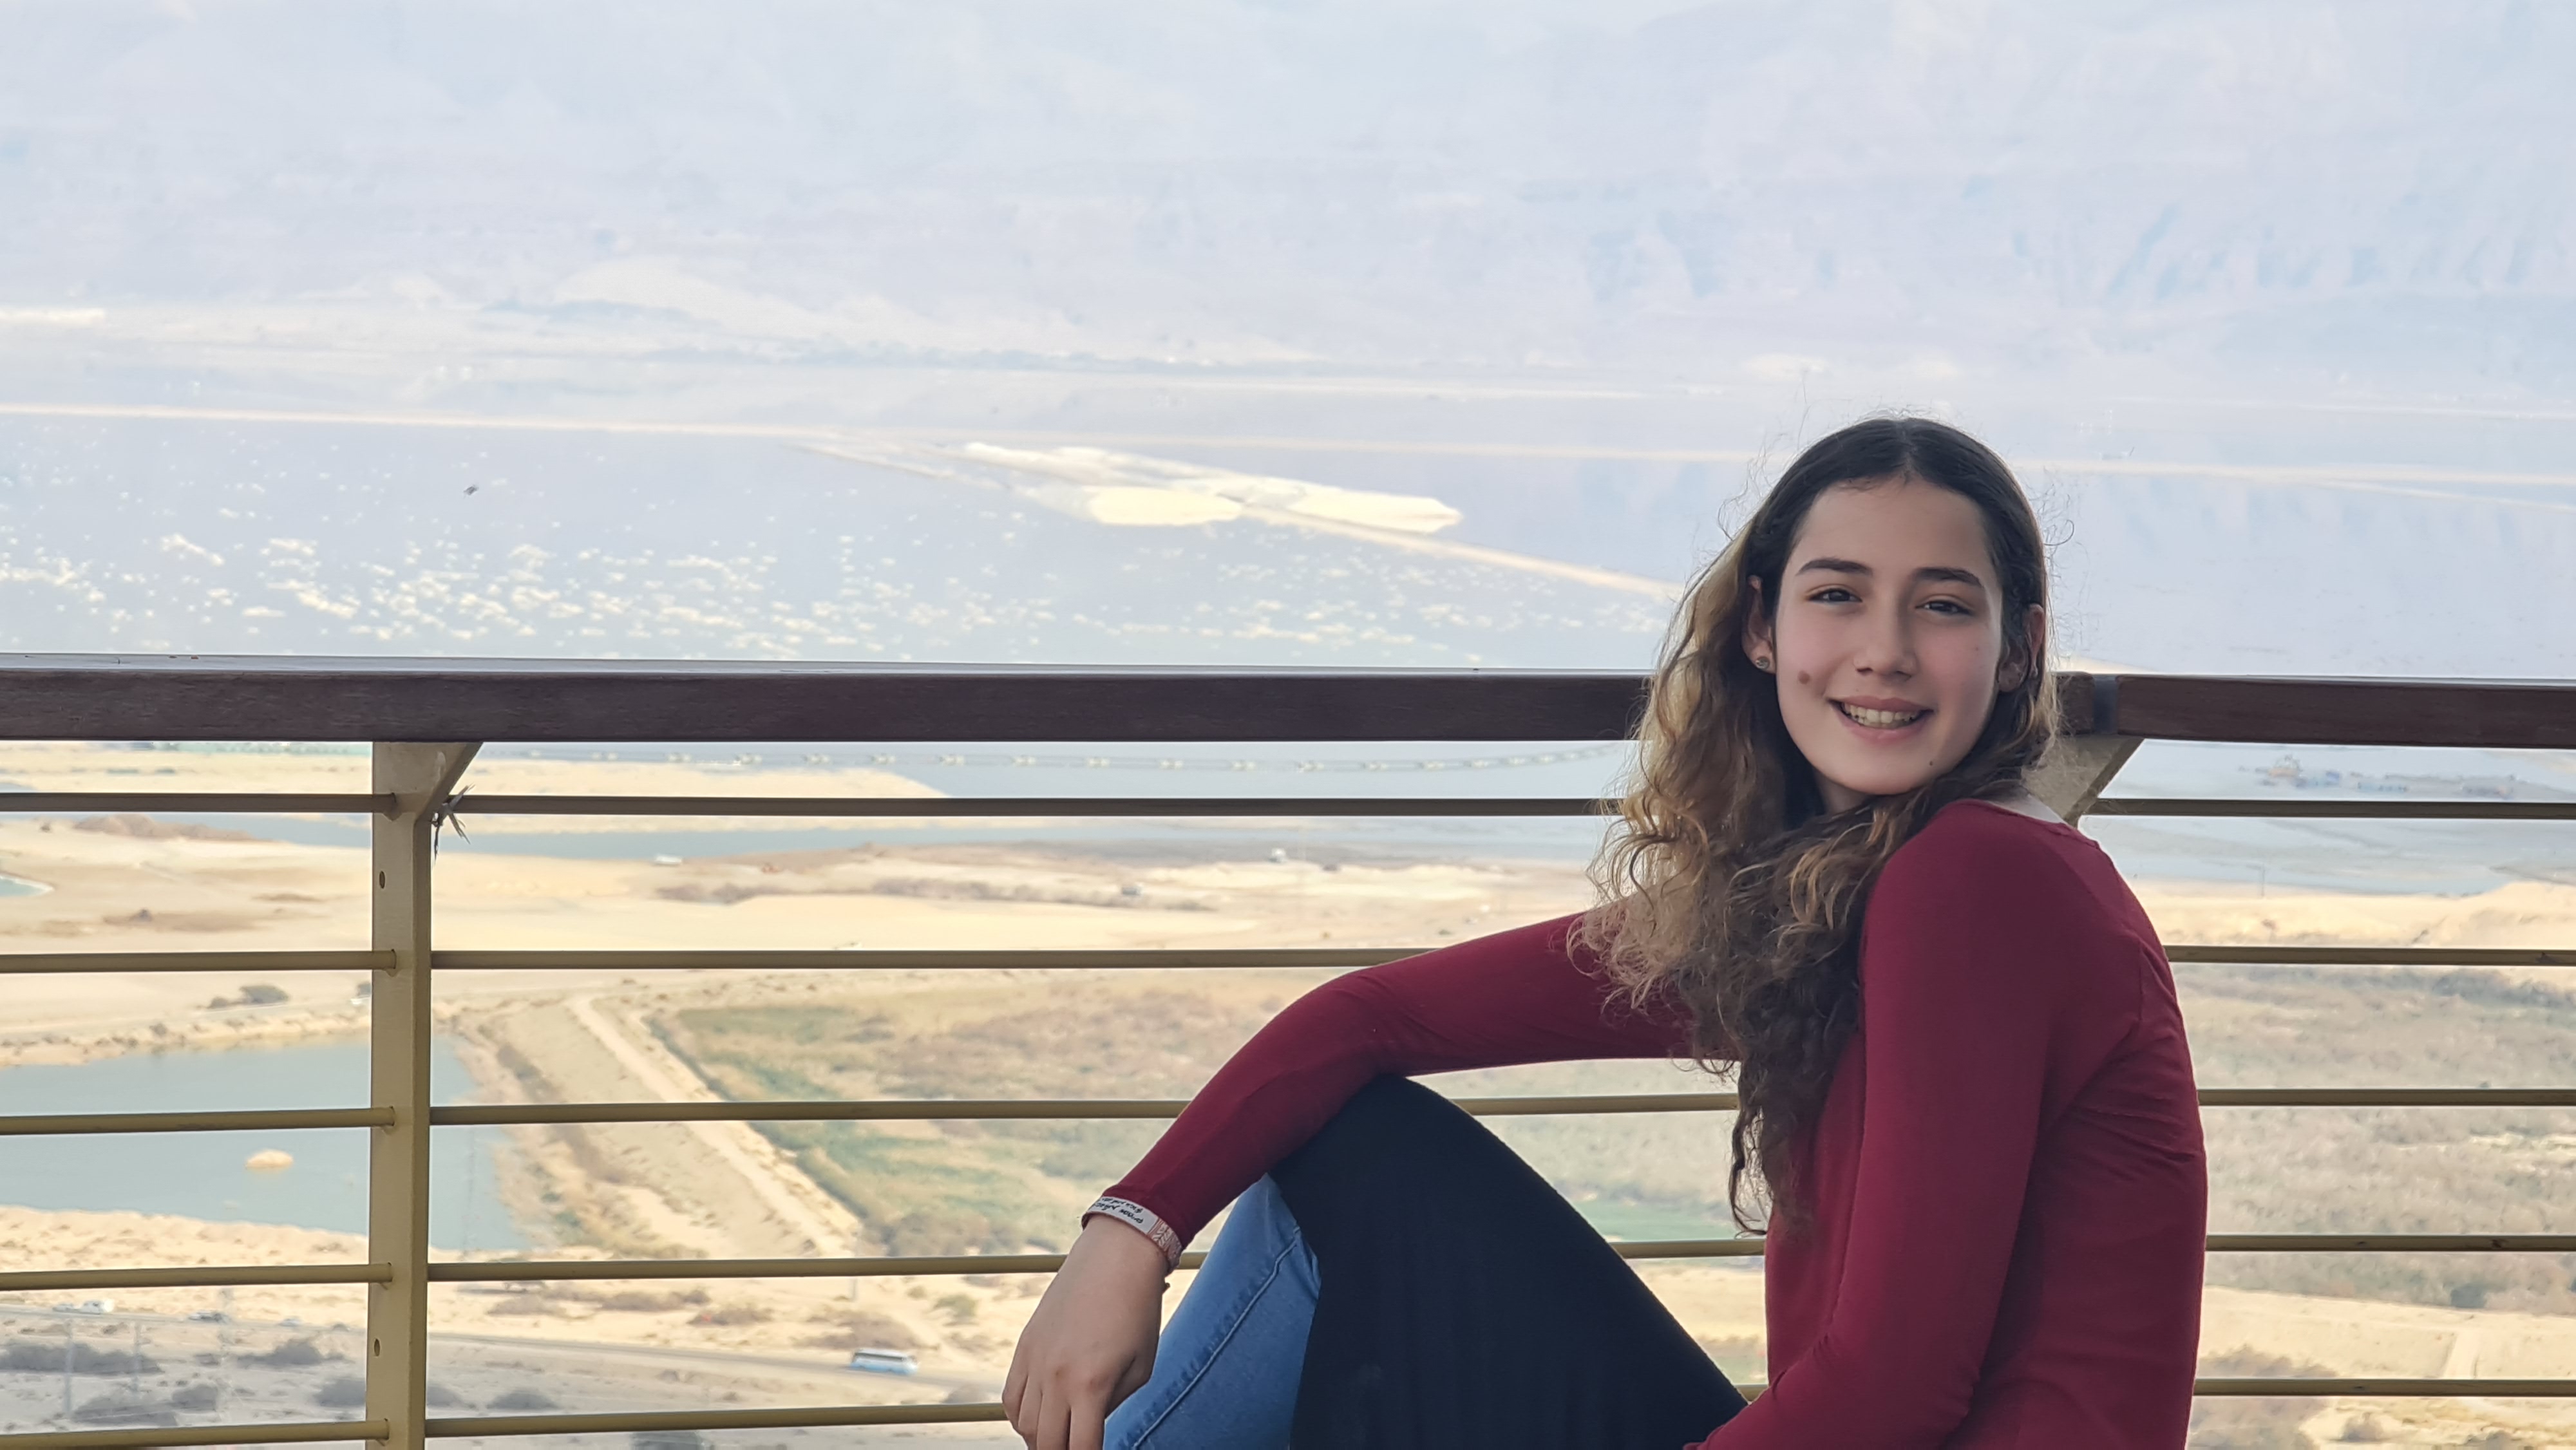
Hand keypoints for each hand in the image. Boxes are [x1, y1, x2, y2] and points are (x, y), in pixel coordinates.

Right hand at [1004, 1216, 1169, 1449]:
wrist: (1115, 1257)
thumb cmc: (1137, 1313)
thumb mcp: (1140, 1368)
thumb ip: (1112, 1405)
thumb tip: (1089, 1428)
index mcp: (1091, 1385)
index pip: (1080, 1449)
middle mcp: (1056, 1377)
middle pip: (1045, 1442)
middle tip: (1075, 1448)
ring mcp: (1035, 1360)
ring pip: (1023, 1424)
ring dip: (1038, 1440)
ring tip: (1057, 1440)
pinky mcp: (1024, 1346)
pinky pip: (1011, 1397)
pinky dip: (1020, 1417)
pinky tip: (1037, 1419)